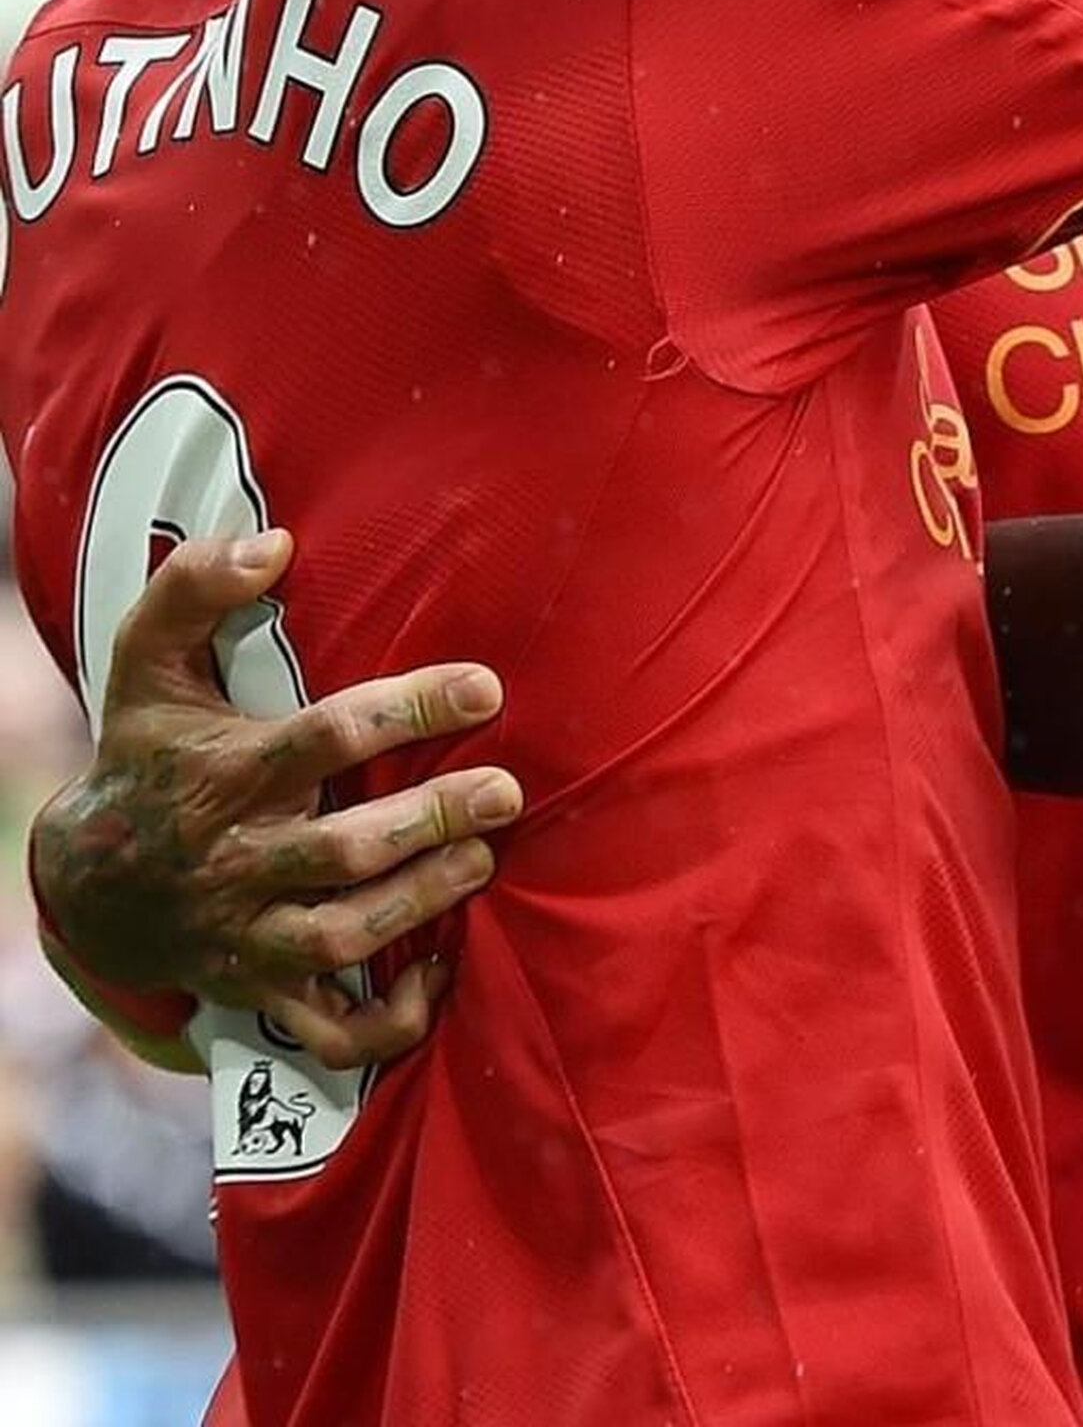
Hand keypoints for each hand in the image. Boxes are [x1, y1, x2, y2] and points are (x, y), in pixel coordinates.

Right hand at [30, 532, 521, 1071]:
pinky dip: (384, 1021)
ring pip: (338, 939)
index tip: (487, 687)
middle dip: (431, 822)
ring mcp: (245, 935)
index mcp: (222, 776)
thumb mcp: (149, 664)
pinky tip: (441, 975)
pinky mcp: (257, 989)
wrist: (87, 881)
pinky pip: (323, 1028)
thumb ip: (195, 589)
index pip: (323, 739)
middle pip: (341, 852)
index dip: (409, 709)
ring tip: (481, 857)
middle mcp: (235, 862)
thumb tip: (271, 543)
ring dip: (418, 903)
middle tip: (505, 792)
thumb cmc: (147, 753)